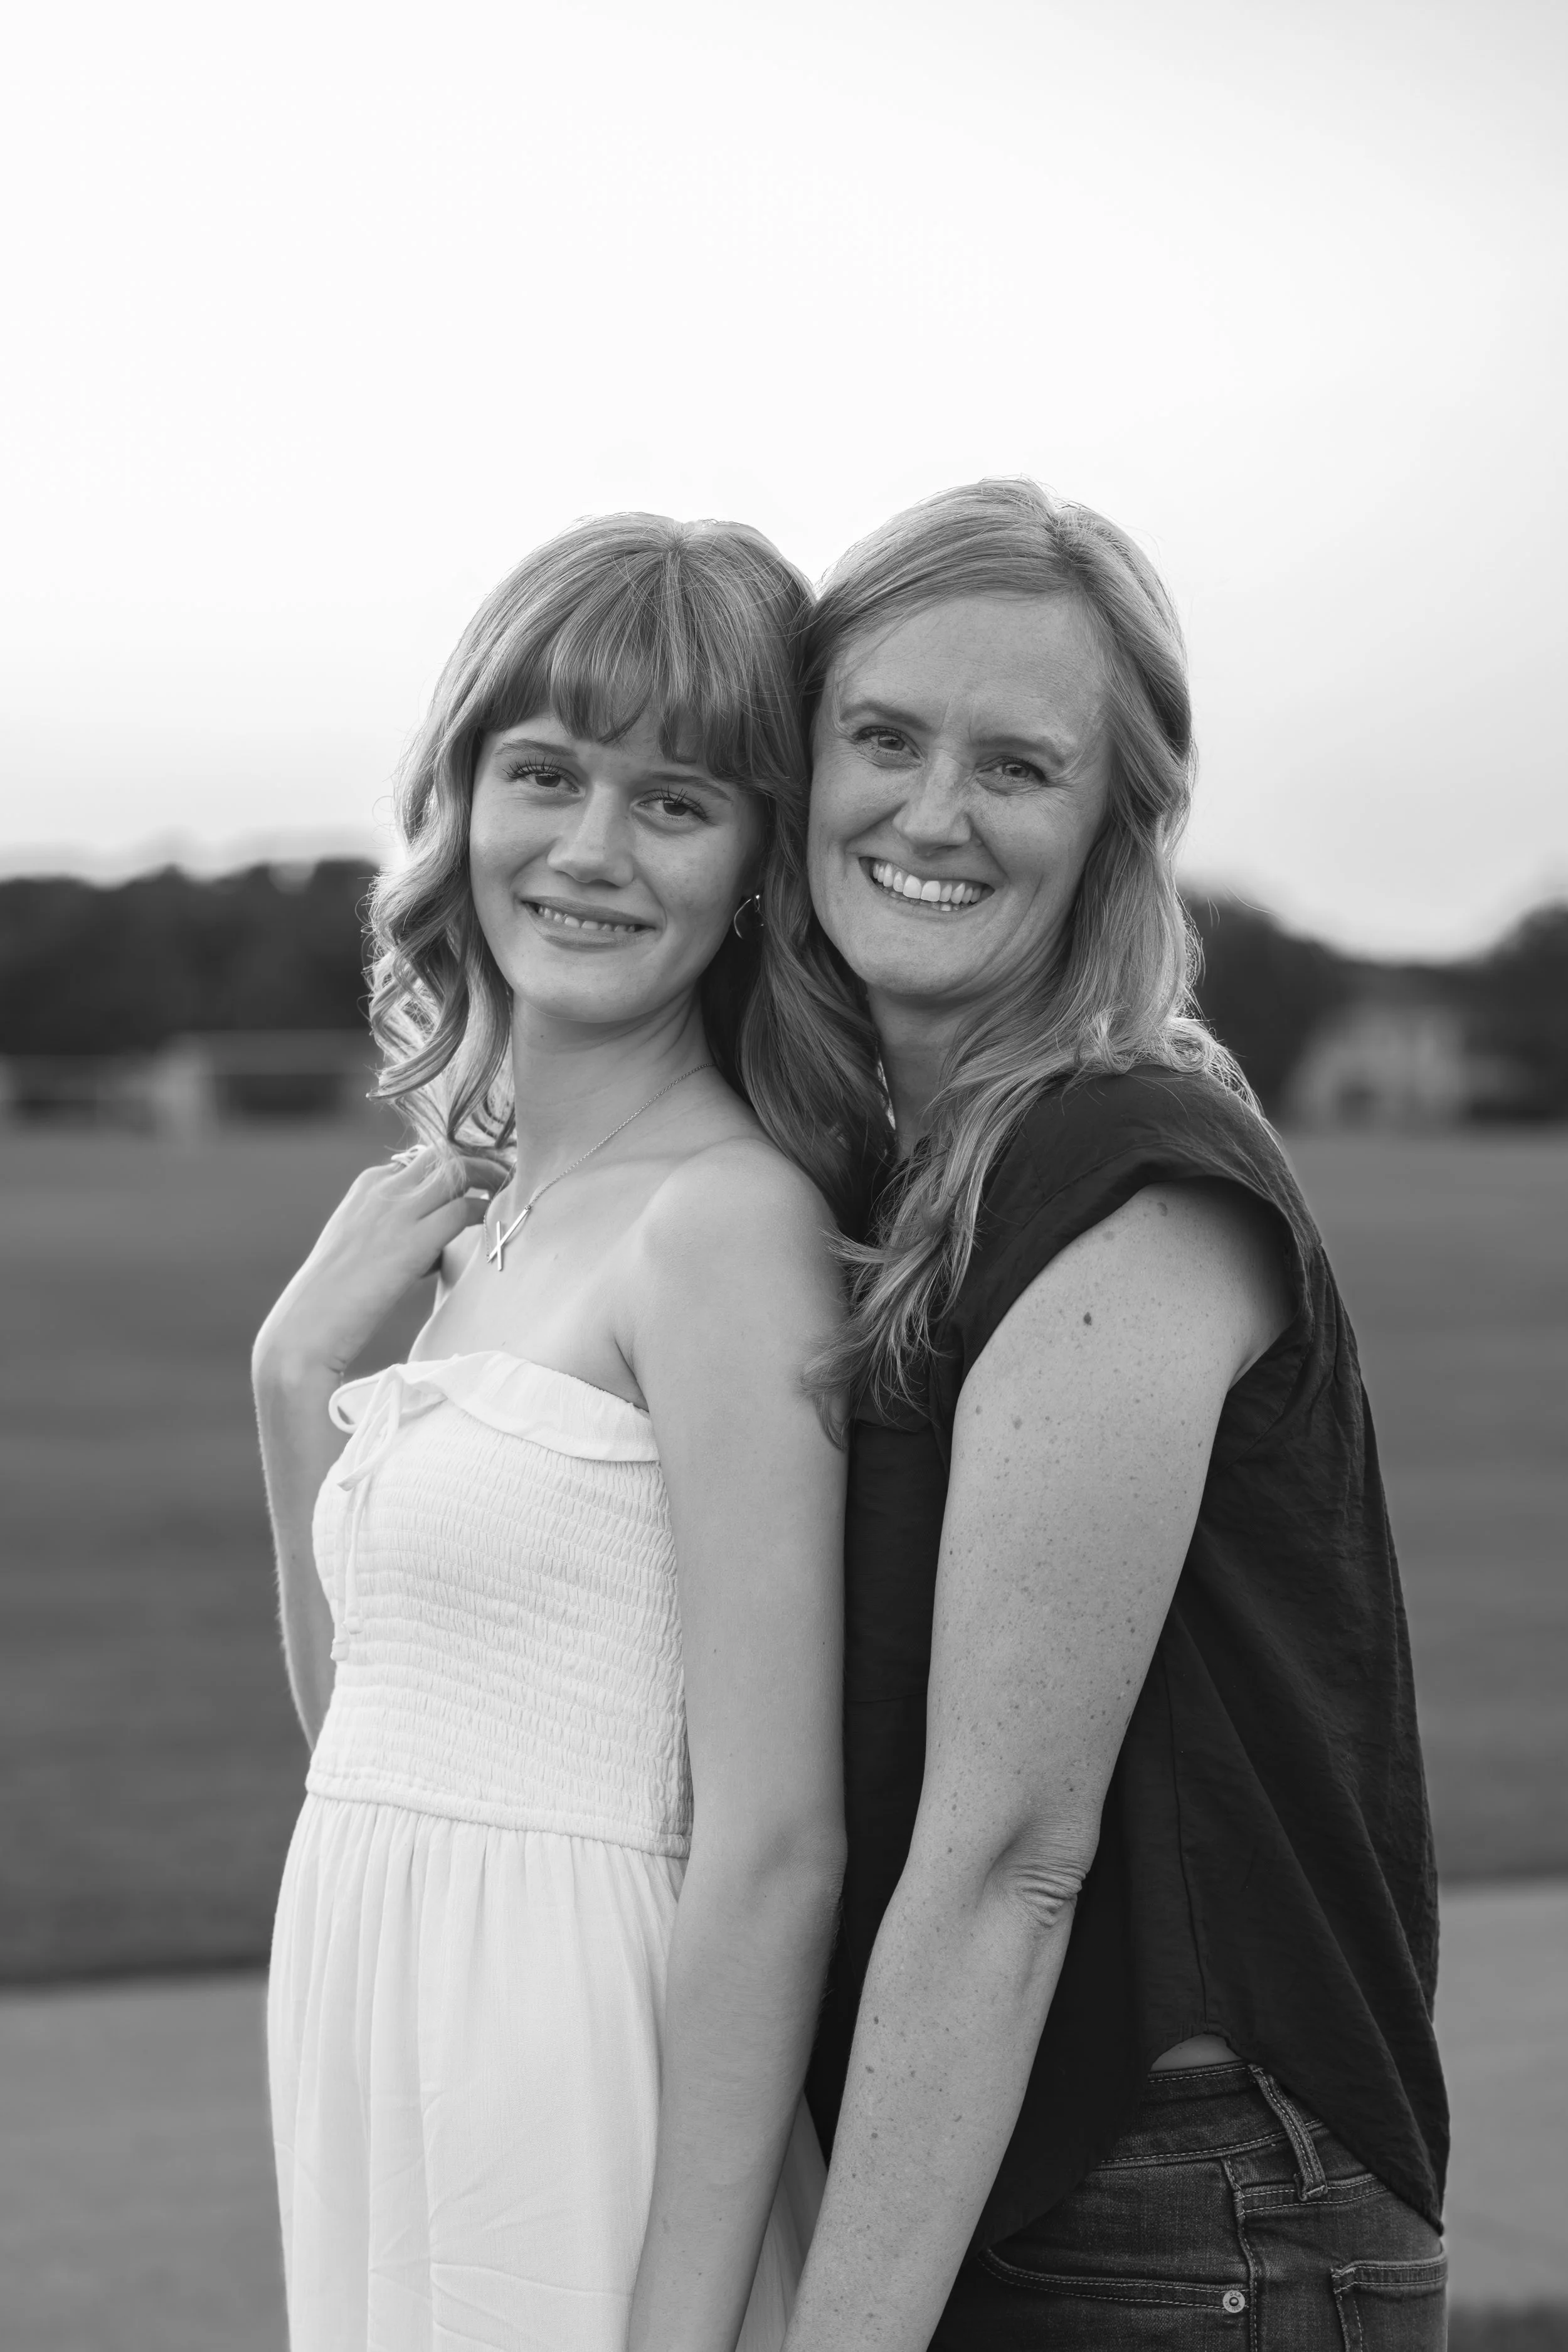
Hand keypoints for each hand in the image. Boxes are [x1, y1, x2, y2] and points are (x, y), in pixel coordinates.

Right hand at [255, 1144, 508, 1383]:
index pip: (421, 1161)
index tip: (473, 1184)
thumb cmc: (332, 1296)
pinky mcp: (414, 1240)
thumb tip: (431, 1241)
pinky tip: (494, 1227)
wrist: (307, 1325)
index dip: (452, 1172)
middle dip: (477, 1163)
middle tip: (502, 1178)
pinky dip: (485, 1213)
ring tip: (508, 1193)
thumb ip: (390, 1229)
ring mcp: (397, 1210)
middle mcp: (382, 1188)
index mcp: (366, 1185)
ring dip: (490, 1178)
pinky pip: (465, 1209)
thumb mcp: (358, 1244)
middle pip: (444, 1156)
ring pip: (459, 1171)